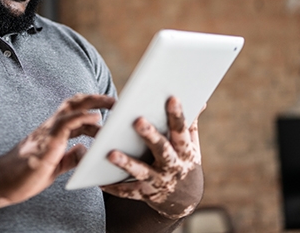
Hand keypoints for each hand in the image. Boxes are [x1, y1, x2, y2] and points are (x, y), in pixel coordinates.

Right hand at [0, 93, 114, 208]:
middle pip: (75, 103)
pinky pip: (66, 123)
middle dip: (96, 99)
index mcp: (52, 133)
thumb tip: (84, 150)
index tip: (110, 111)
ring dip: (94, 103)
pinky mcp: (47, 142)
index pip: (75, 114)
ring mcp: (48, 132)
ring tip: (113, 104)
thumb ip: (69, 157)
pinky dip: (83, 118)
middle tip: (116, 101)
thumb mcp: (55, 166)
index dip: (93, 111)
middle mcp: (50, 127)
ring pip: (72, 107)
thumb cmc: (24, 176)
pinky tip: (97, 118)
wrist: (0, 183)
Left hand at [101, 97, 204, 218]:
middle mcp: (173, 166)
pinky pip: (128, 191)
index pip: (181, 130)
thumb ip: (190, 124)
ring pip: (142, 172)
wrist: (184, 201)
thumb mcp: (191, 145)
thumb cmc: (184, 162)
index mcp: (185, 151)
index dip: (178, 115)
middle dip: (151, 136)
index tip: (172, 98)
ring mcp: (159, 181)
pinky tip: (100, 181)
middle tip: (138, 121)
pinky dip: (114, 188)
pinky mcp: (146, 194)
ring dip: (127, 163)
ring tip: (111, 154)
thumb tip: (200, 100)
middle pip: (162, 150)